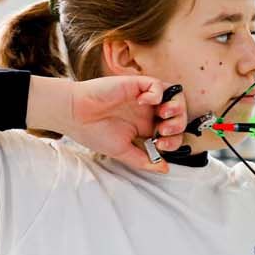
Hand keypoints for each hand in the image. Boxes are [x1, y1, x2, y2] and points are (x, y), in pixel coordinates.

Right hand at [28, 75, 187, 172]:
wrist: (75, 116)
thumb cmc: (93, 133)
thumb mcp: (122, 151)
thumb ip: (144, 160)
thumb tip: (165, 169)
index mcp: (145, 127)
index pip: (171, 132)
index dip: (173, 139)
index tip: (161, 146)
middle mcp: (147, 112)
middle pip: (178, 114)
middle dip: (179, 124)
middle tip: (164, 131)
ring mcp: (143, 97)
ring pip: (173, 96)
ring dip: (175, 107)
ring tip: (163, 116)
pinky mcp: (135, 85)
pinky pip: (157, 84)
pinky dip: (157, 93)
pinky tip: (143, 102)